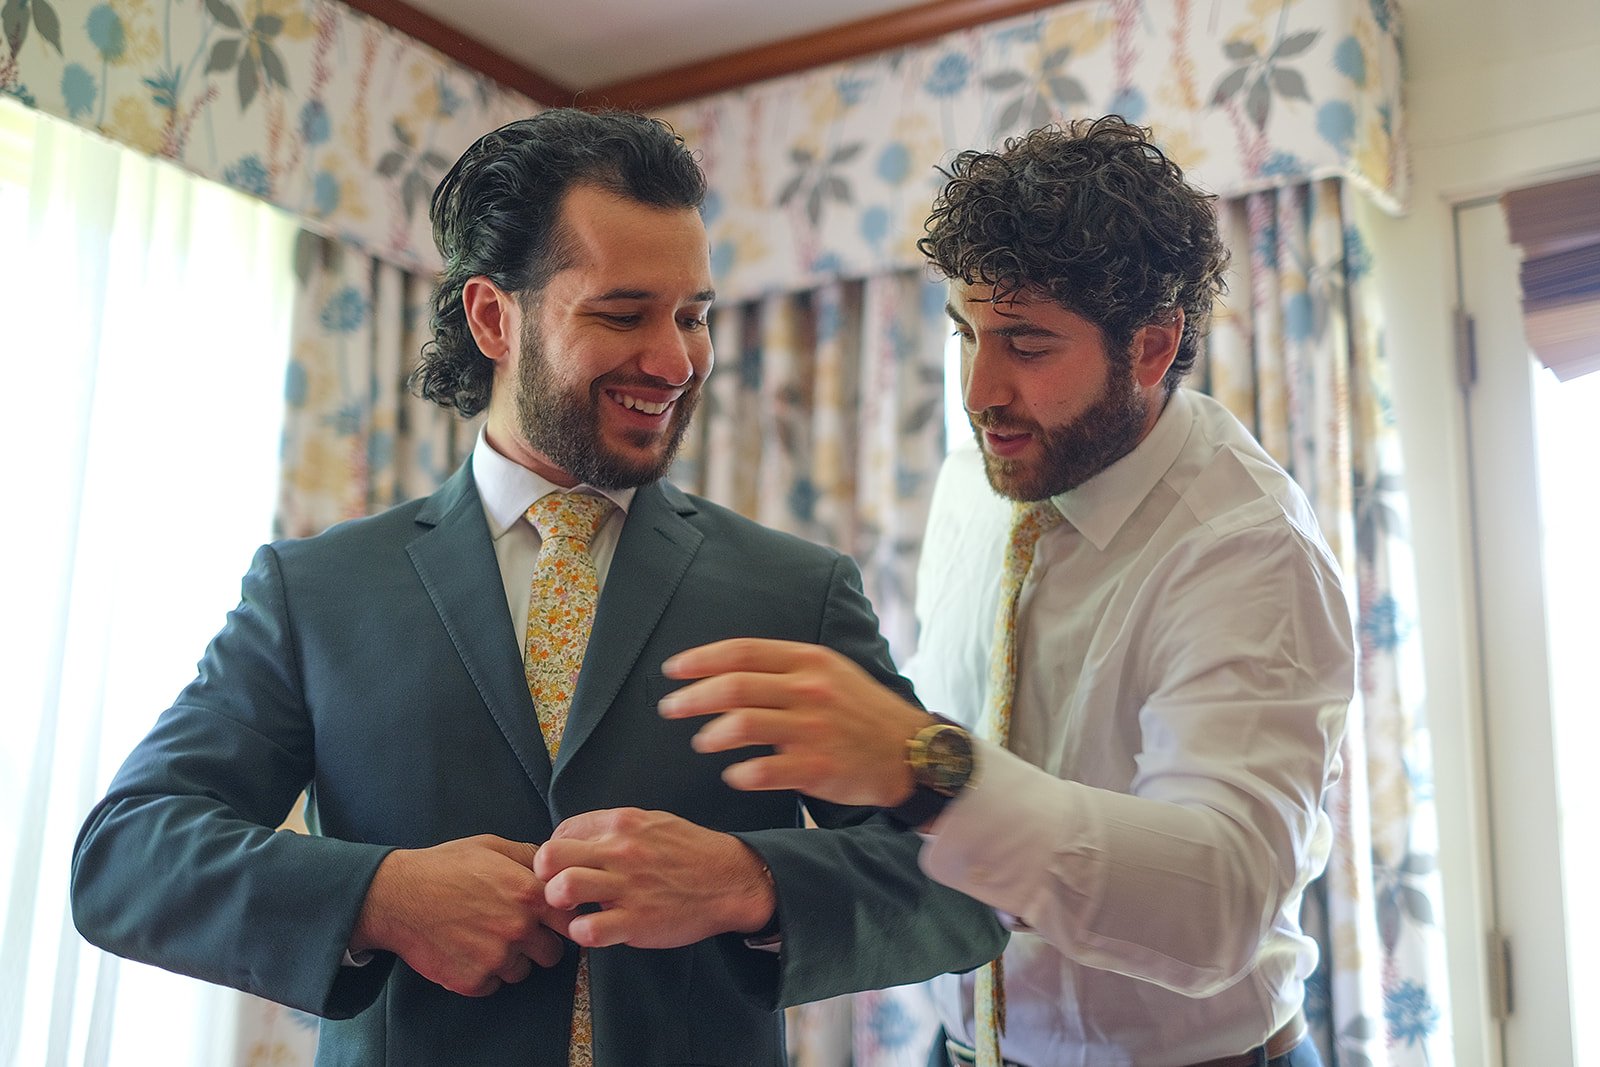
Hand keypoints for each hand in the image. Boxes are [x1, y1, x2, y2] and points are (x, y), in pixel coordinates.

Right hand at [351, 835, 577, 996]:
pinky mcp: (474, 981)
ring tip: (483, 937)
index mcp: (529, 894)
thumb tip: (558, 866)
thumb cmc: (445, 867)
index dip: (564, 921)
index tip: (553, 920)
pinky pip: (494, 985)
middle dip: (539, 944)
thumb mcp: (492, 847)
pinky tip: (467, 950)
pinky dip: (485, 973)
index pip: (572, 921)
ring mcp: (497, 959)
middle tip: (513, 930)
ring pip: (523, 971)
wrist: (397, 897)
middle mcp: (518, 929)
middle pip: (553, 953)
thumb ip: (530, 858)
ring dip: (511, 960)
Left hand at [534, 808, 775, 948]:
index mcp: (622, 823)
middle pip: (550, 856)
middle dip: (545, 875)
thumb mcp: (653, 822)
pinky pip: (588, 930)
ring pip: (564, 888)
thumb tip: (579, 838)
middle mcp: (620, 850)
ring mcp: (628, 887)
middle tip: (558, 888)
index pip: (562, 831)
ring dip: (559, 903)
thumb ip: (615, 828)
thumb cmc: (691, 851)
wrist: (732, 880)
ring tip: (572, 910)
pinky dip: (581, 934)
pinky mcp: (637, 922)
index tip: (568, 866)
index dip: (558, 852)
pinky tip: (592, 930)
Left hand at [658, 638, 931, 807]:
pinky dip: (740, 773)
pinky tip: (734, 775)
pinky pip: (763, 771)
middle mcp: (809, 690)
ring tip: (700, 742)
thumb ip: (784, 668)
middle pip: (733, 687)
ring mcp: (813, 729)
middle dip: (691, 698)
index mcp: (808, 660)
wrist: (911, 751)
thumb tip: (727, 670)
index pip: (742, 652)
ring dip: (710, 735)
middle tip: (669, 708)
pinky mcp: (817, 768)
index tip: (672, 670)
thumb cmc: (861, 710)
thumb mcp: (830, 672)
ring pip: (742, 725)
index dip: (700, 660)